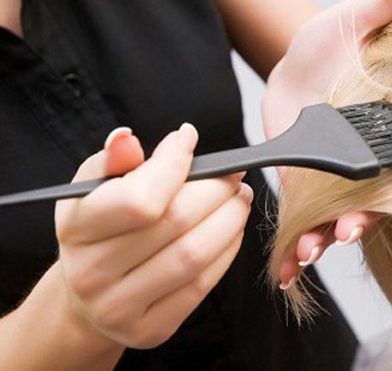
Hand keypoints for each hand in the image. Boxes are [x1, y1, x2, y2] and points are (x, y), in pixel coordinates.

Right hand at [55, 125, 252, 347]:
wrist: (89, 295)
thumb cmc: (99, 231)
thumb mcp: (92, 190)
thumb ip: (112, 161)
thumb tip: (127, 138)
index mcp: (76, 229)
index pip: (139, 197)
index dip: (174, 163)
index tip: (189, 139)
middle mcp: (92, 272)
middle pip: (176, 223)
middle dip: (216, 190)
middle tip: (234, 174)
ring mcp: (121, 306)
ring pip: (195, 255)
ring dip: (230, 219)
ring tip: (240, 198)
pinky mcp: (152, 328)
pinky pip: (203, 284)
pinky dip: (227, 249)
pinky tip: (232, 229)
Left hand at [262, 0, 391, 287]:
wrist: (296, 61)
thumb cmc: (334, 41)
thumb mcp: (361, 18)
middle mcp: (369, 162)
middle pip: (376, 203)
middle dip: (366, 221)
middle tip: (350, 230)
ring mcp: (336, 176)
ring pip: (338, 216)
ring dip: (327, 236)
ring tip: (313, 249)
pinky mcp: (303, 181)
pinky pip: (302, 215)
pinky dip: (296, 240)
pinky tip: (288, 264)